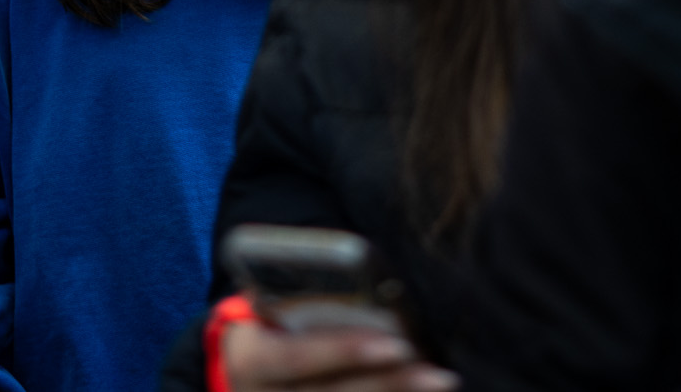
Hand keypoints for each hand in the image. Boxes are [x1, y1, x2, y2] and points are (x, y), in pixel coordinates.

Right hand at [221, 322, 458, 391]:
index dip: (345, 351)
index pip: (298, 357)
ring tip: (440, 385)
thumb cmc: (270, 332)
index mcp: (253, 361)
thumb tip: (383, 298)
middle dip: (390, 385)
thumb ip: (309, 310)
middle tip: (438, 375)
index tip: (396, 345)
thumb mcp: (270, 316)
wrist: (241, 375)